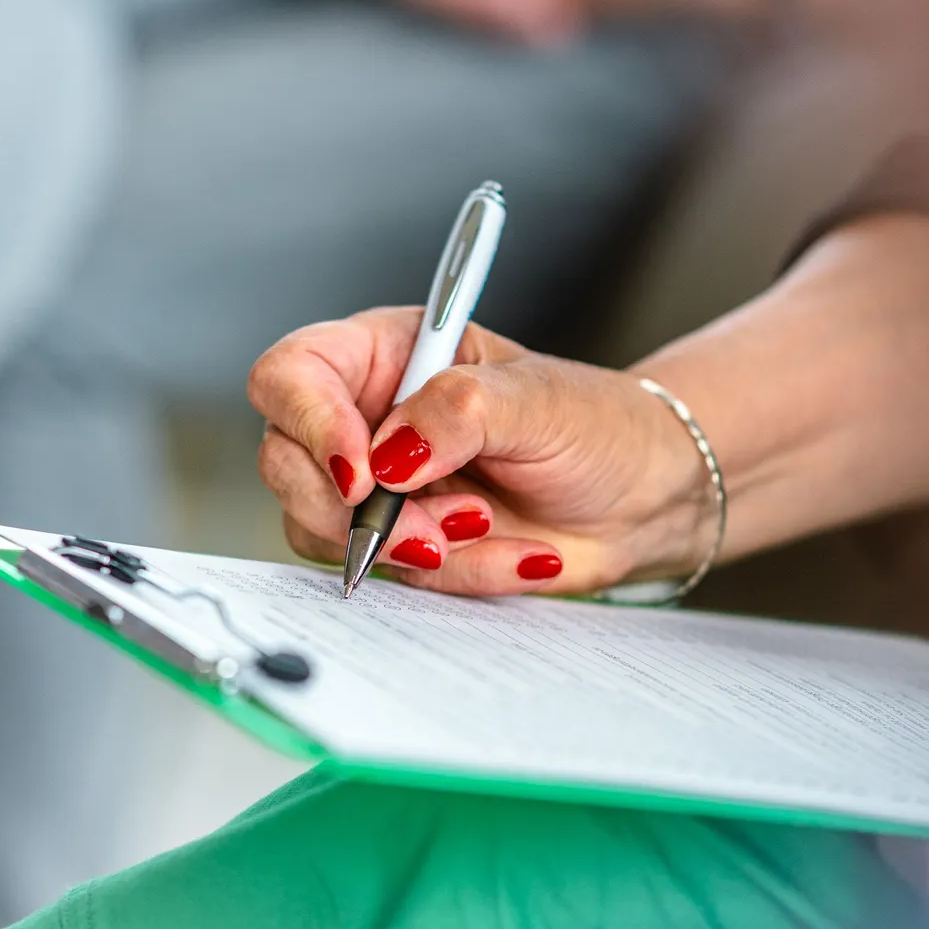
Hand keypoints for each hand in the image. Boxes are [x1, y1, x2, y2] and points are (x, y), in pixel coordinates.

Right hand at [248, 308, 711, 595]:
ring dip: (406, 547)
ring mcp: (374, 486)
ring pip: (322, 529)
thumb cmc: (596, 426)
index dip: (310, 423)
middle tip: (434, 526)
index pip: (292, 375)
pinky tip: (511, 552)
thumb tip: (391, 454)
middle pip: (286, 462)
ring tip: (486, 527)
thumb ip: (459, 412)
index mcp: (384, 353)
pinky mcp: (397, 543)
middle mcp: (364, 416)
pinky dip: (453, 576)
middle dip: (357, 510)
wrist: (643, 498)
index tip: (364, 473)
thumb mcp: (537, 399)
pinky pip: (384, 574)